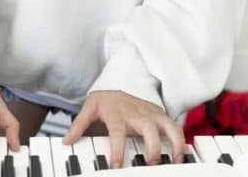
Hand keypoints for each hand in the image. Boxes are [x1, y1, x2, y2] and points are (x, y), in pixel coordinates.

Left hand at [62, 90, 184, 167]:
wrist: (122, 79)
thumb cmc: (107, 98)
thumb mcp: (90, 107)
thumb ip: (79, 124)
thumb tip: (66, 140)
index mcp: (118, 114)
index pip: (117, 132)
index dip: (117, 150)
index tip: (116, 167)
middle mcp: (137, 114)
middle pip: (148, 129)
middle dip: (153, 147)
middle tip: (152, 164)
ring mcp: (151, 114)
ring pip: (168, 125)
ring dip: (174, 143)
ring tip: (176, 160)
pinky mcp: (160, 115)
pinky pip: (175, 126)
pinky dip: (181, 139)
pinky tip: (182, 154)